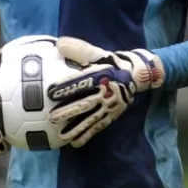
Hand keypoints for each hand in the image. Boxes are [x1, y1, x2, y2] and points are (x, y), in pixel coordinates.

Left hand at [47, 37, 164, 147]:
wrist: (136, 76)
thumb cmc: (110, 63)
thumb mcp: (98, 54)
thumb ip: (80, 50)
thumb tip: (59, 44)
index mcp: (102, 76)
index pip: (82, 82)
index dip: (67, 87)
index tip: (50, 92)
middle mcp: (106, 92)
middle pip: (85, 103)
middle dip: (69, 111)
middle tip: (52, 117)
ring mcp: (109, 106)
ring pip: (90, 118)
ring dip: (76, 128)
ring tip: (61, 136)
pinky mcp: (111, 115)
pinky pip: (97, 127)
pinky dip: (86, 135)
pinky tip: (74, 143)